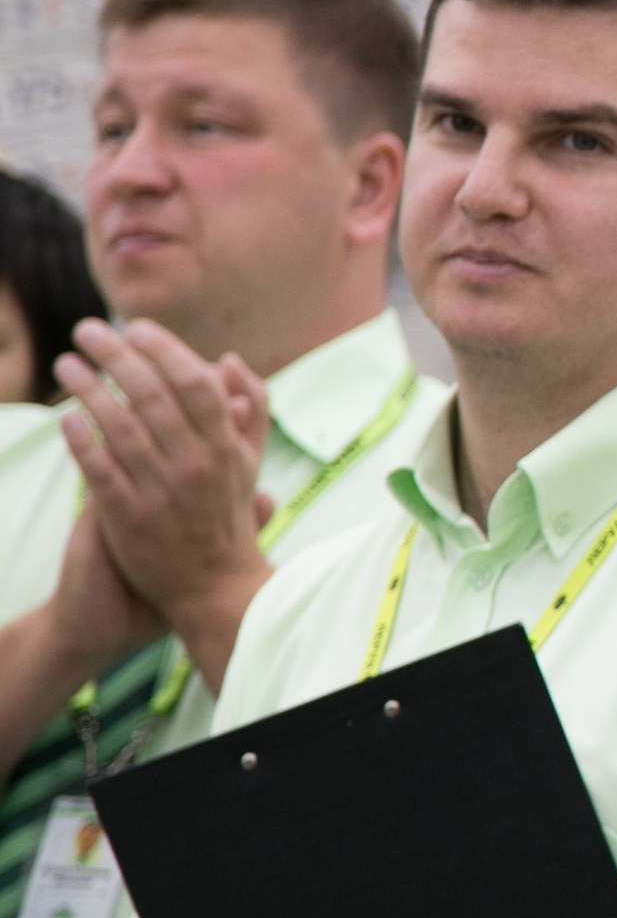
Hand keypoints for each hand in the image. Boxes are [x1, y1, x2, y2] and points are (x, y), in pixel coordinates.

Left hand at [55, 320, 270, 679]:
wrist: (215, 589)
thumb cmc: (229, 518)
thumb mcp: (249, 462)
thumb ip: (250, 409)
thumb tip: (229, 359)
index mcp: (225, 448)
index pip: (194, 383)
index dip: (164, 349)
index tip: (136, 328)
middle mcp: (194, 465)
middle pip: (151, 395)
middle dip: (116, 355)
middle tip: (87, 330)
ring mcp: (160, 491)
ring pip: (119, 426)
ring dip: (88, 388)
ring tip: (67, 364)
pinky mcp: (127, 516)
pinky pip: (98, 469)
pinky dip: (81, 439)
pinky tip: (65, 416)